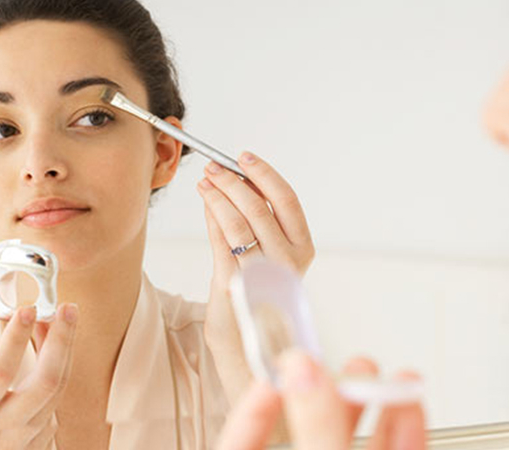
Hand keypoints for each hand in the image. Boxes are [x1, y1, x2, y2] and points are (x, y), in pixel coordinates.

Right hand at [0, 289, 78, 448]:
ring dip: (65, 348)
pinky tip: (58, 342)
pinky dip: (61, 365)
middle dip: (60, 341)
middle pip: (45, 381)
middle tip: (67, 307)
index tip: (27, 307)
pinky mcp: (45, 434)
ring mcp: (30, 433)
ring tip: (64, 316)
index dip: (15, 338)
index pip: (1, 371)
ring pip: (59, 387)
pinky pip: (59, 396)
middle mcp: (6, 425)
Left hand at [198, 152, 314, 401]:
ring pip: (240, 222)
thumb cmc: (256, 300)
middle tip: (214, 167)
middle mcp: (288, 262)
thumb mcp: (262, 257)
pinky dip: (212, 216)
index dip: (264, 174)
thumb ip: (251, 223)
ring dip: (219, 195)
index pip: (288, 201)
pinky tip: (206, 202)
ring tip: (205, 181)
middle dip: (233, 181)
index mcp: (303, 250)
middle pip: (261, 207)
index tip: (243, 157)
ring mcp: (264, 275)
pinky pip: (222, 242)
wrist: (248, 350)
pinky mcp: (238, 286)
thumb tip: (233, 183)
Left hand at [215, 351, 426, 449]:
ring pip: (353, 442)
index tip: (276, 372)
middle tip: (329, 358)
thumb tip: (302, 371)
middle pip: (306, 431)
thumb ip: (315, 430)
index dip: (253, 404)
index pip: (239, 443)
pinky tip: (408, 402)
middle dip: (323, 391)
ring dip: (369, 402)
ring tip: (372, 371)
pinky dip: (405, 429)